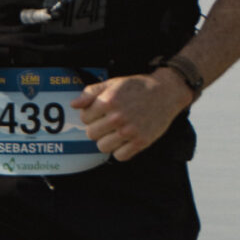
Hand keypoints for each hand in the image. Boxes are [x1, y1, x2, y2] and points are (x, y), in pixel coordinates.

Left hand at [74, 69, 189, 161]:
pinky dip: (121, 150)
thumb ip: (91, 92)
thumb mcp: (113, 83)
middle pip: (91, 134)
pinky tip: (126, 139)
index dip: (91, 114)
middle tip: (110, 121)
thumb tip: (74, 105)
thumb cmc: (137, 87)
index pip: (84, 118)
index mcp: (108, 101)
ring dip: (107, 140)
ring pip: (102, 147)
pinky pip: (119, 156)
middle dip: (98, 127)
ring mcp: (129, 131)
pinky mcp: (140, 142)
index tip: (101, 111)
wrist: (166, 92)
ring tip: (116, 131)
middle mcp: (118, 117)